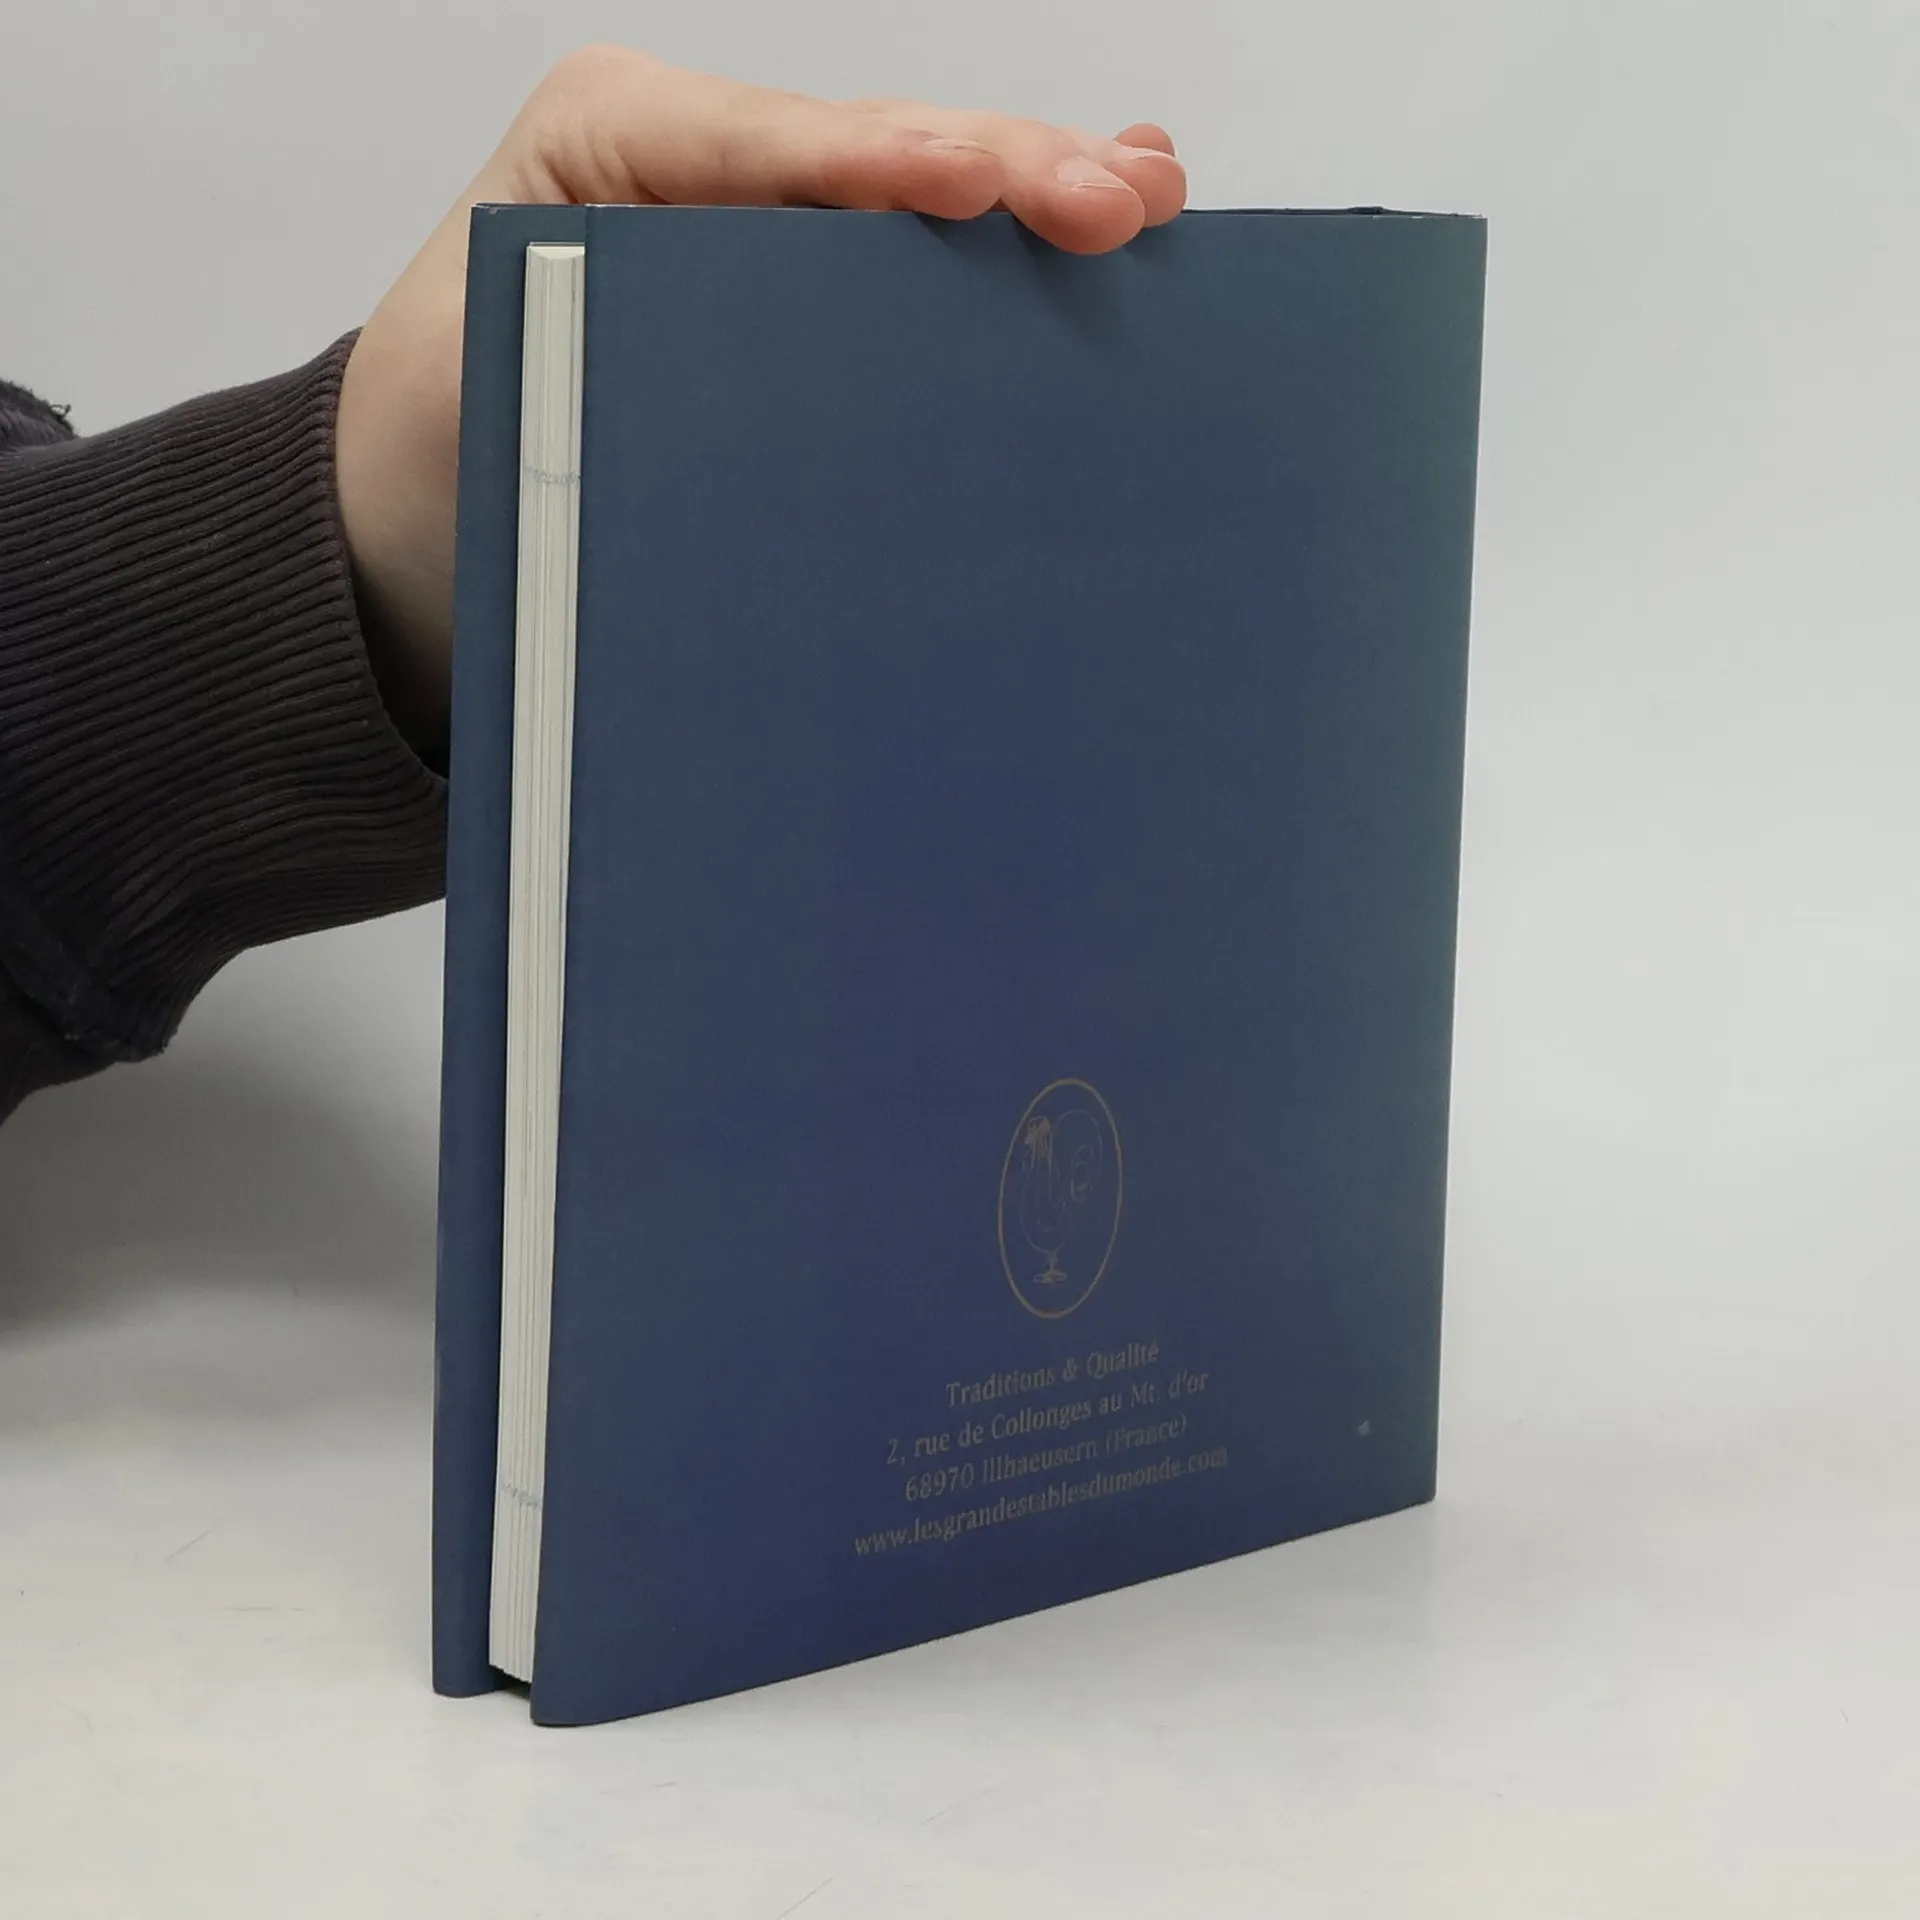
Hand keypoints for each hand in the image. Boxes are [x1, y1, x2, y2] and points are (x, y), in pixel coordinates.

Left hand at [335, 46, 1186, 762]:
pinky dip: (1001, 264)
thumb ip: (617, 361)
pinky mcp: (796, 309)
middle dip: (1006, 172)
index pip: (780, 143)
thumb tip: (801, 411)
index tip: (993, 190)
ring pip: (915, 200)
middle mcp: (703, 166)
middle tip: (1124, 200)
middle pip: (878, 153)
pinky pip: (906, 275)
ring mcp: (760, 231)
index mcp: (614, 142)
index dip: (897, 162)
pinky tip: (1098, 231)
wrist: (411, 513)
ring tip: (1147, 198)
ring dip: (1032, 201)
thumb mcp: (499, 385)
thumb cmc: (445, 437)